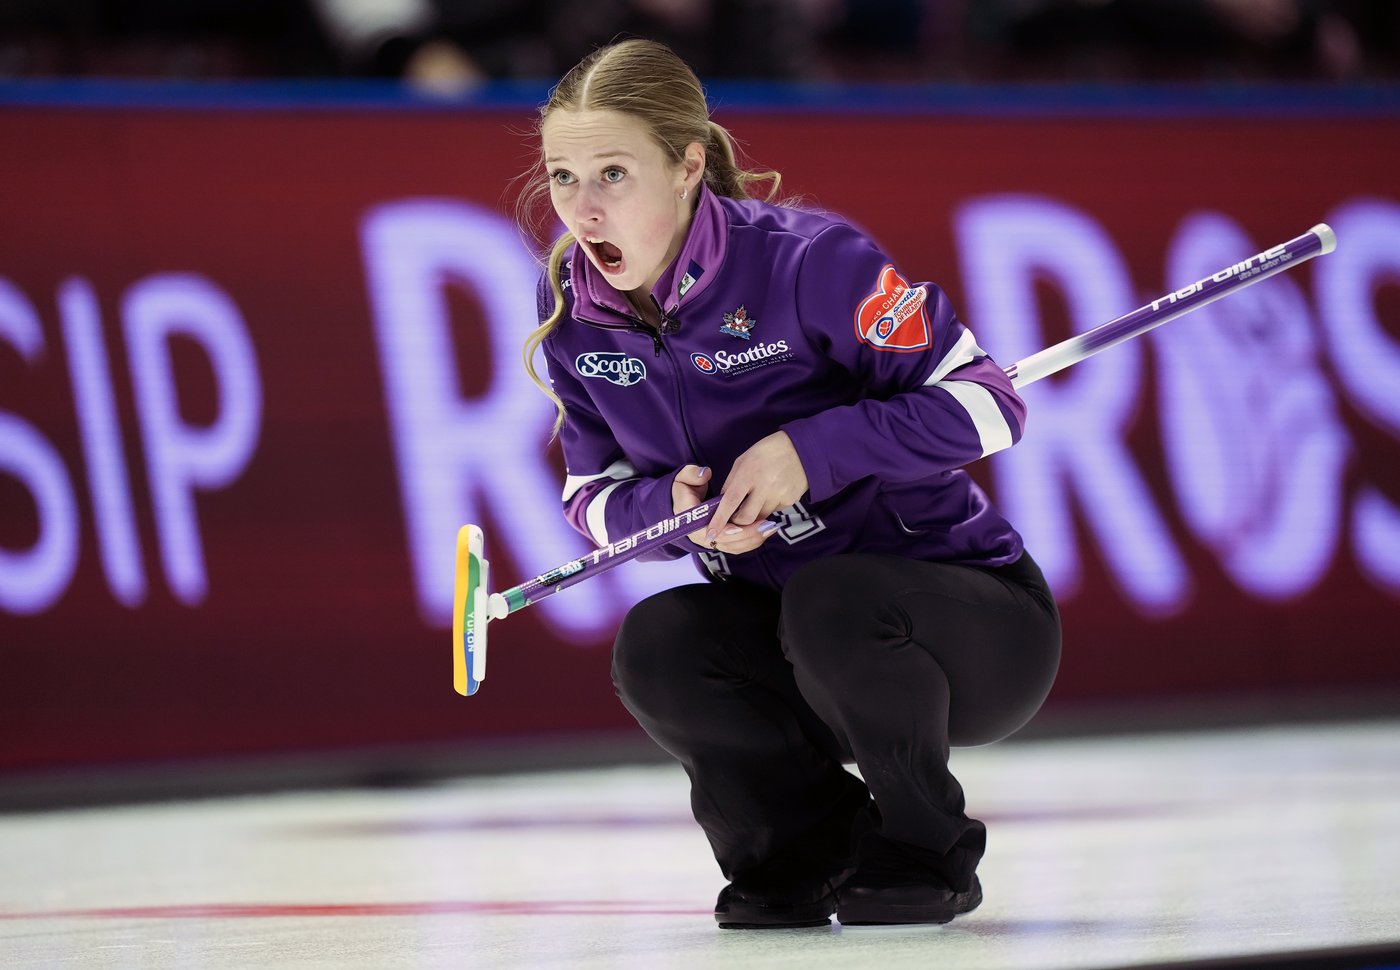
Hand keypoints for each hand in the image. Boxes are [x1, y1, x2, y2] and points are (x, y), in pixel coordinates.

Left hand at [704, 432, 807, 547]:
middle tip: (735, 515)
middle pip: (746, 518)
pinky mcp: (790, 501)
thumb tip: (723, 503)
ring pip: (760, 518)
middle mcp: (764, 486)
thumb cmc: (767, 451)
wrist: (802, 448)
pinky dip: (768, 507)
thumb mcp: (743, 460)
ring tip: (757, 497)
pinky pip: (773, 512)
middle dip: (737, 521)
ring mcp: (779, 495)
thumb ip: (732, 482)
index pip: (730, 501)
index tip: (710, 534)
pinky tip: (772, 492)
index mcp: (749, 473)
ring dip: (754, 514)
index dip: (719, 520)